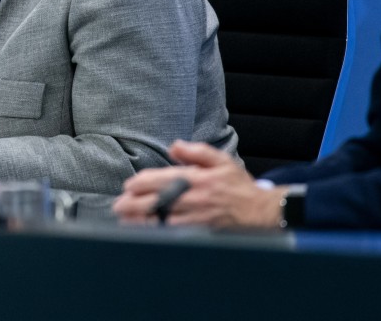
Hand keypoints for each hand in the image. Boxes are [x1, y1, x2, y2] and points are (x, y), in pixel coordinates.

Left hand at [112, 140, 285, 228]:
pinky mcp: (199, 232)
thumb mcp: (221, 160)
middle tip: (118, 205)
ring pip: (161, 220)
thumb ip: (196, 152)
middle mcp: (193, 198)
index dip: (141, 183)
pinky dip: (157, 233)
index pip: (161, 179)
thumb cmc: (239, 186)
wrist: (261, 212)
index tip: (129, 185)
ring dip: (140, 220)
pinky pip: (173, 234)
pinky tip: (146, 233)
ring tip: (124, 219)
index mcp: (196, 178)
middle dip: (133, 203)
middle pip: (155, 201)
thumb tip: (174, 146)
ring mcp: (196, 217)